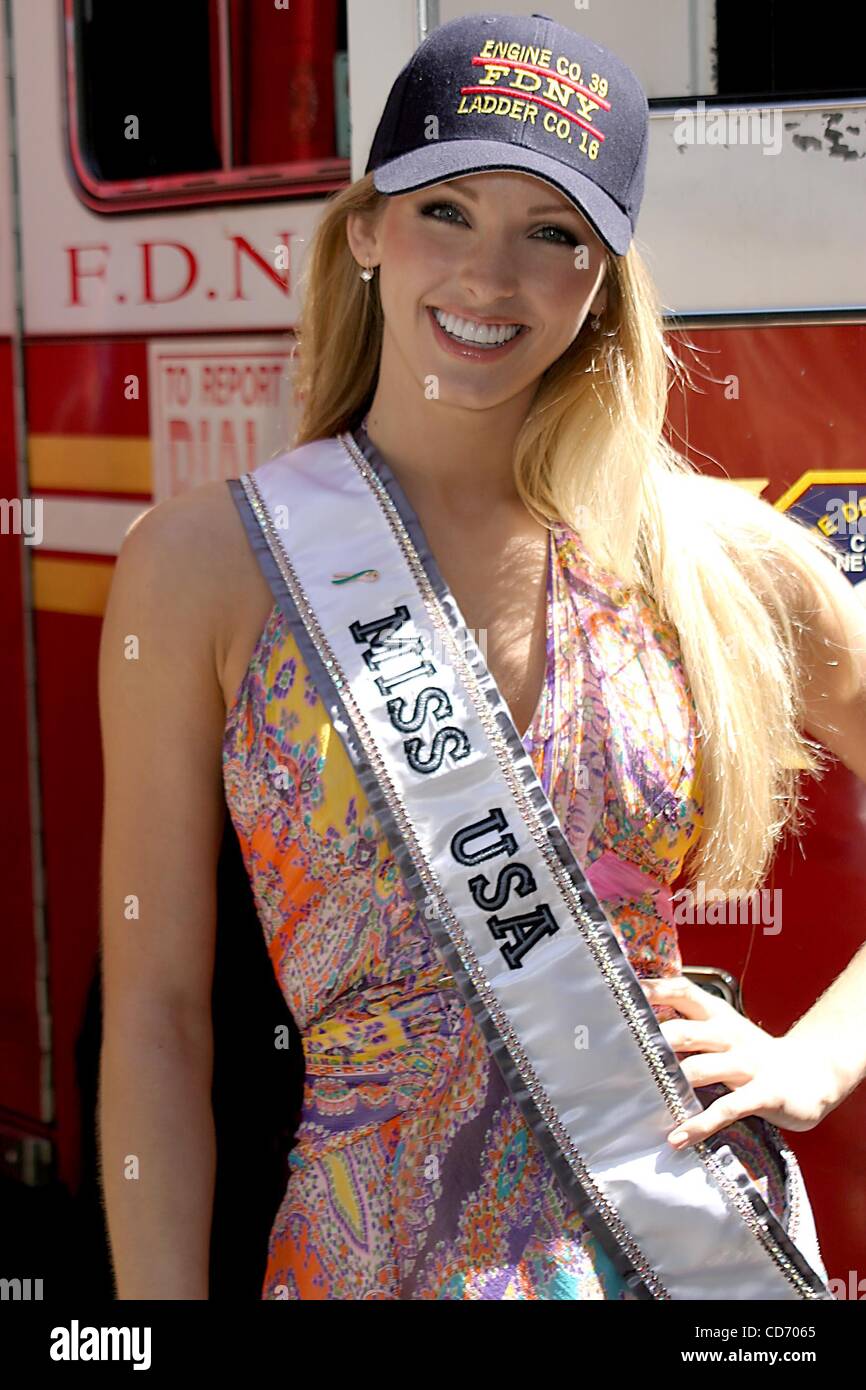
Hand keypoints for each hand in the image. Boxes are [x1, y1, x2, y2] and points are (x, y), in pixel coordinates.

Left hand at [640, 975, 836, 1148]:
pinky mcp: (763, 1094)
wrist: (812, 1074)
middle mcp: (729, 1035)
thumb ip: (689, 1027)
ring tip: (642, 1100)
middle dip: (653, 1044)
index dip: (655, 990)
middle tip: (620, 1057)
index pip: (684, 991)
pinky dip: (700, 1124)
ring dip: (671, 1085)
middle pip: (685, 1032)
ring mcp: (747, 1064)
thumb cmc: (752, 1055)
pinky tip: (678, 1137)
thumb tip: (638, 1032)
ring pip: (701, 1070)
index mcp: (718, 1015)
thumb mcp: (724, 1032)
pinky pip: (727, 1109)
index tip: (622, 994)